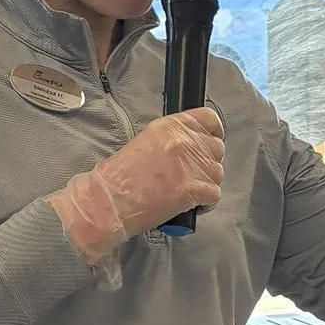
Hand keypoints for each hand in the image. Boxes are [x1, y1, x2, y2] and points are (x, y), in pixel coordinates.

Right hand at [56, 108, 226, 254]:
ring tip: (185, 192)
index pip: (209, 119)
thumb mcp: (145, 143)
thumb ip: (173, 140)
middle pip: (216, 149)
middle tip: (190, 176)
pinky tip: (189, 205)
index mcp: (169, 126)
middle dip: (207, 164)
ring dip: (206, 184)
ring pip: (217, 173)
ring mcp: (189, 166)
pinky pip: (214, 195)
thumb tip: (195, 146)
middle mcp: (182, 141)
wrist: (106, 203)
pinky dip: (205, 203)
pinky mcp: (192, 190)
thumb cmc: (119, 179)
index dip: (213, 133)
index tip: (209, 144)